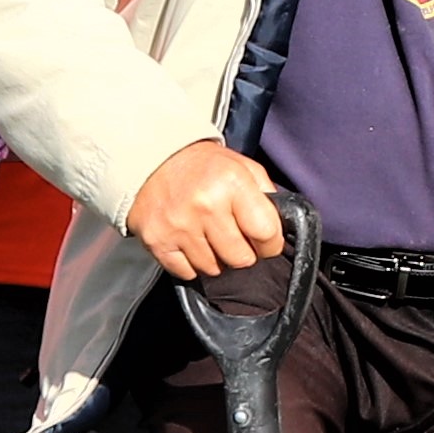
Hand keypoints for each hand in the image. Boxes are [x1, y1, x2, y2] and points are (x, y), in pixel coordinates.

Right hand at [127, 138, 288, 283]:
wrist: (152, 159)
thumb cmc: (203, 166)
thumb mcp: (242, 166)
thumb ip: (266, 194)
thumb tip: (281, 227)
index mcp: (232, 183)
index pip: (266, 233)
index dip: (271, 243)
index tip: (266, 242)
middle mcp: (206, 205)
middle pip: (241, 258)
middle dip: (244, 253)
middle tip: (235, 237)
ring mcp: (180, 226)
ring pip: (214, 269)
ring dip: (217, 259)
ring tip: (210, 237)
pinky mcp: (158, 241)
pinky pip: (187, 272)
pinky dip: (192, 263)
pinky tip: (191, 242)